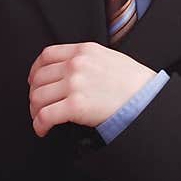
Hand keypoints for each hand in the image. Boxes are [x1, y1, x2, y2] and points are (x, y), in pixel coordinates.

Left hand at [28, 42, 155, 133]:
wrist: (147, 97)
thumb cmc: (133, 81)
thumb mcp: (108, 57)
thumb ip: (86, 59)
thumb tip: (68, 69)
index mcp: (83, 51)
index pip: (47, 56)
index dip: (35, 70)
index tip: (34, 80)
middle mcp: (76, 65)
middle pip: (39, 78)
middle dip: (34, 94)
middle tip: (37, 104)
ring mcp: (74, 84)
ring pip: (38, 97)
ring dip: (35, 110)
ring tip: (40, 118)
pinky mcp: (76, 106)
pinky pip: (46, 115)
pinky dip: (39, 124)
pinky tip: (42, 129)